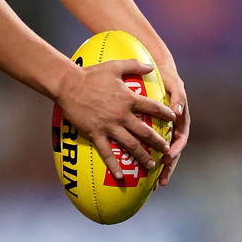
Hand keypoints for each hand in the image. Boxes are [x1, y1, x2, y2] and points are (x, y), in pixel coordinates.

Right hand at [59, 59, 175, 181]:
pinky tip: (121, 177)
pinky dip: (114, 166)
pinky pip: (107, 153)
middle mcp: (122, 115)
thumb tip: (150, 65)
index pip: (152, 107)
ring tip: (151, 164)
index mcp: (128, 99)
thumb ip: (134, 64)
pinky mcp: (96, 134)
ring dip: (143, 156)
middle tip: (166, 149)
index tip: (173, 119)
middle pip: (145, 132)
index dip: (165, 113)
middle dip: (158, 142)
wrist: (69, 85)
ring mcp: (109, 126)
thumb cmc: (91, 74)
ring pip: (131, 145)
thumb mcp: (115, 66)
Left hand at [155, 61, 189, 186]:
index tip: (167, 158)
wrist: (158, 70)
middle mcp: (172, 128)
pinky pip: (148, 144)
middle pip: (172, 152)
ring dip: (157, 168)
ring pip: (161, 152)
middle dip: (167, 168)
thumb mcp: (175, 84)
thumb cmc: (167, 77)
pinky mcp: (151, 128)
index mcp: (180, 120)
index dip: (175, 151)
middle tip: (160, 182)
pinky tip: (136, 165)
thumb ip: (178, 97)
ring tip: (150, 184)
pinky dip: (144, 155)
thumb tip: (176, 113)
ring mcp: (162, 129)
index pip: (180, 140)